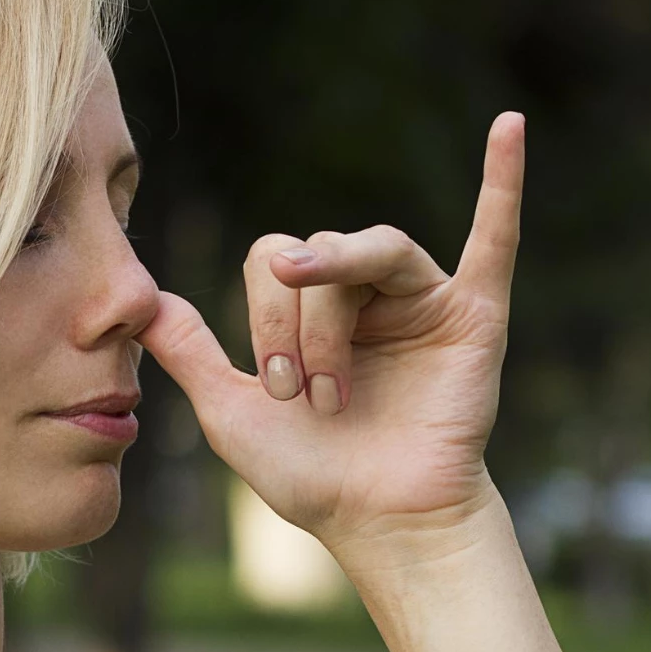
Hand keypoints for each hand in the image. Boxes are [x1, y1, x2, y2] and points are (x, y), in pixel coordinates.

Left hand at [134, 112, 524, 556]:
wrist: (380, 523)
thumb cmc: (312, 474)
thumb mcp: (230, 411)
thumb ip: (189, 351)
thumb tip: (140, 299)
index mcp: (313, 306)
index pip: (277, 258)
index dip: (264, 314)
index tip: (273, 391)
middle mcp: (367, 292)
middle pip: (322, 250)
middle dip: (300, 325)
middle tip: (303, 394)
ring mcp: (423, 298)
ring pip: (375, 250)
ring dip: (339, 318)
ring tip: (331, 382)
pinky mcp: (474, 317)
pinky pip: (495, 239)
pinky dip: (504, 182)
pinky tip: (510, 128)